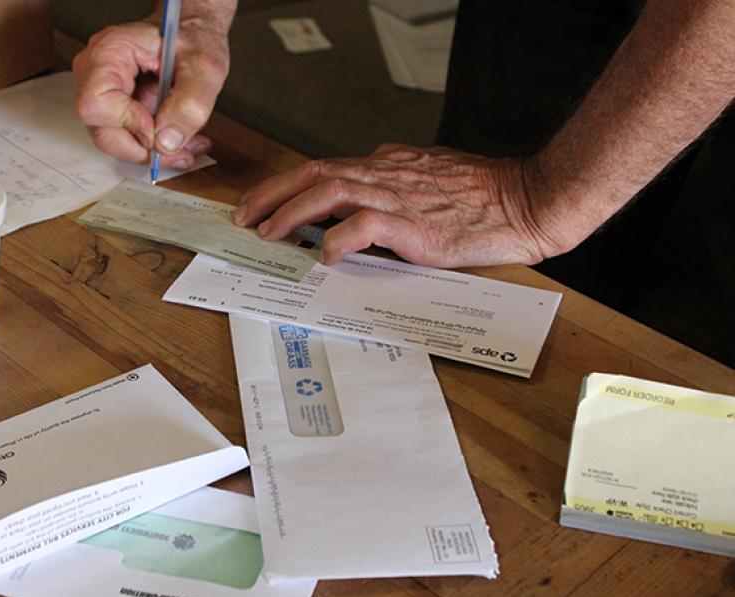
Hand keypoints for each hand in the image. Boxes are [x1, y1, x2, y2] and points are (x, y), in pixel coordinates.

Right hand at [72, 16, 229, 167]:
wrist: (193, 34)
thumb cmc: (194, 39)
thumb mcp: (204, 69)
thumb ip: (189, 105)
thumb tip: (167, 143)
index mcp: (110, 52)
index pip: (95, 104)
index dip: (127, 123)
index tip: (158, 126)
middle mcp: (97, 72)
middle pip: (102, 131)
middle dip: (144, 148)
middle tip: (181, 151)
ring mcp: (103, 91)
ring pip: (116, 140)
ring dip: (155, 150)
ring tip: (189, 144)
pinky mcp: (115, 106)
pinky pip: (127, 137)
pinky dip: (156, 145)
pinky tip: (180, 138)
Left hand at [233, 144, 567, 267]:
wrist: (526, 201)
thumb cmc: (484, 194)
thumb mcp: (430, 175)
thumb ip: (395, 179)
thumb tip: (365, 188)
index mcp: (388, 165)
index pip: (325, 167)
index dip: (287, 185)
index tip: (262, 203)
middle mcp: (385, 174)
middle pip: (314, 173)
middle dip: (272, 193)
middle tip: (245, 216)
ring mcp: (398, 196)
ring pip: (328, 192)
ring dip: (291, 213)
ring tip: (269, 233)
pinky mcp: (414, 223)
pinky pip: (363, 225)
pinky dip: (337, 238)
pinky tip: (324, 255)